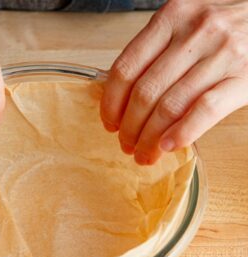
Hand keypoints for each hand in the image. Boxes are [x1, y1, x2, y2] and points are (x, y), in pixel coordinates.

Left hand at [100, 1, 247, 164]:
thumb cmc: (227, 26)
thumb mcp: (188, 25)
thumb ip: (158, 51)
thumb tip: (121, 97)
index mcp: (172, 17)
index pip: (126, 68)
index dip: (111, 103)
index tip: (109, 123)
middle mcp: (195, 33)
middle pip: (145, 92)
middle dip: (130, 127)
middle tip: (126, 144)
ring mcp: (222, 54)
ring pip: (170, 105)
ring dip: (150, 137)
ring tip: (145, 153)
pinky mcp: (245, 76)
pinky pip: (205, 109)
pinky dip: (182, 132)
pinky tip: (169, 145)